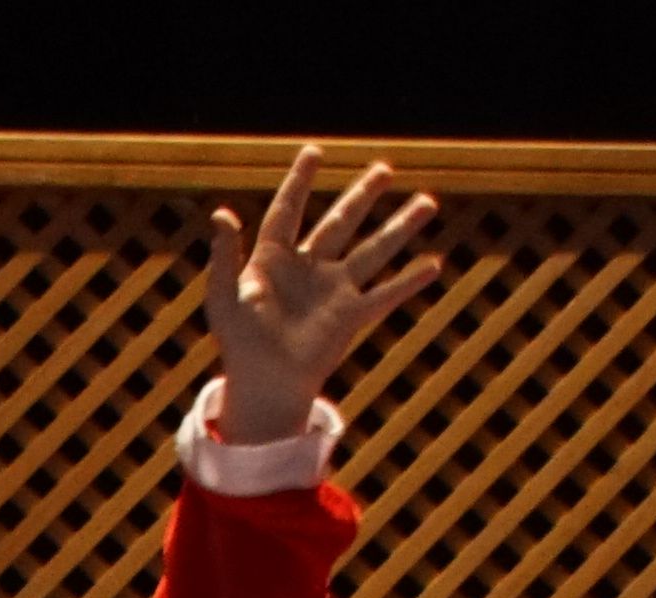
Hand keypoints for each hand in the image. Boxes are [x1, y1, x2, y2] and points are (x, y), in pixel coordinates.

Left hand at [204, 149, 445, 446]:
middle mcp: (308, 268)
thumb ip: (224, 256)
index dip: (299, 182)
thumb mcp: (223, 298)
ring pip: (372, 251)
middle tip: (385, 170)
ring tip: (428, 203)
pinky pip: (384, 295)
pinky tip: (434, 264)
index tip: (314, 153)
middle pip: (339, 223)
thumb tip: (221, 213)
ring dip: (400, 228)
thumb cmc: (238, 344)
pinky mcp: (349, 317)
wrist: (263, 387)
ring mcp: (333, 291)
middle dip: (362, 196)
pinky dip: (408, 281)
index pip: (287, 212)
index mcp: (273, 259)